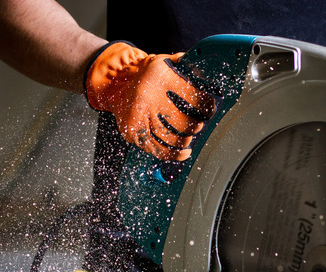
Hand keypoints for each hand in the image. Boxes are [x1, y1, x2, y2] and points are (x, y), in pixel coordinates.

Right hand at [84, 41, 215, 161]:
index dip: (205, 106)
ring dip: (184, 140)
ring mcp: (140, 117)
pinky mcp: (133, 132)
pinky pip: (156, 149)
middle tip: (198, 124)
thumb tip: (207, 68)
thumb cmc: (147, 74)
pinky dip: (173, 155)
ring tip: (189, 136)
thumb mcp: (165, 61)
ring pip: (169, 138)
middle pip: (181, 122)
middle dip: (194, 126)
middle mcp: (149, 98)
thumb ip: (185, 65)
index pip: (191, 95)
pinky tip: (184, 153)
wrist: (116, 82)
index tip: (209, 109)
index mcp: (160, 77)